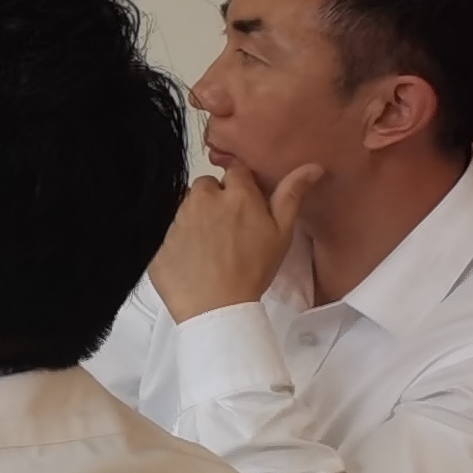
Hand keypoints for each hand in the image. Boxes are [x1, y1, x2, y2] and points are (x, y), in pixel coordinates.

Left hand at [148, 159, 322, 319]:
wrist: (217, 306)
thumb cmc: (254, 269)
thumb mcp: (282, 232)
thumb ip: (292, 195)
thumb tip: (312, 167)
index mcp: (235, 194)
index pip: (235, 171)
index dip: (241, 186)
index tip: (246, 204)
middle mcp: (202, 200)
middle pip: (206, 186)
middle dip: (215, 199)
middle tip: (228, 227)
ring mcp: (177, 219)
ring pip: (187, 206)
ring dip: (198, 217)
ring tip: (211, 245)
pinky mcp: (160, 240)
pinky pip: (171, 231)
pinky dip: (180, 239)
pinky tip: (193, 257)